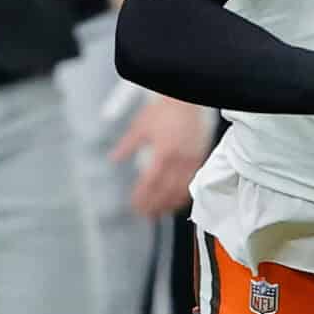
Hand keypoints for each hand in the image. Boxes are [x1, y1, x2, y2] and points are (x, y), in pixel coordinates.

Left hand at [109, 92, 213, 215]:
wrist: (186, 98)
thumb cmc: (163, 110)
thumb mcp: (140, 126)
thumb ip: (127, 145)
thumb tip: (114, 158)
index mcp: (163, 152)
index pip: (150, 182)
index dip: (143, 197)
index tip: (135, 205)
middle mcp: (178, 159)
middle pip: (166, 191)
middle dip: (154, 205)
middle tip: (145, 214)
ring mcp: (191, 159)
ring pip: (181, 189)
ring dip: (169, 203)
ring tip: (159, 212)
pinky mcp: (199, 157)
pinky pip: (192, 182)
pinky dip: (183, 194)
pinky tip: (176, 200)